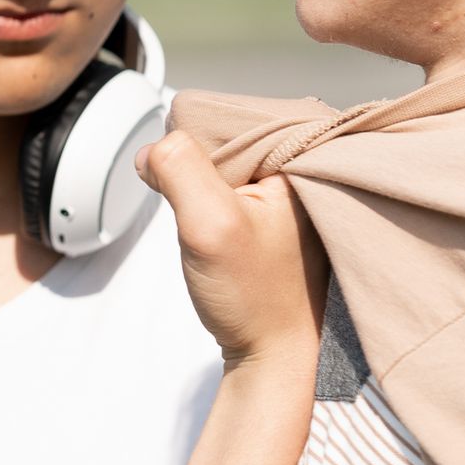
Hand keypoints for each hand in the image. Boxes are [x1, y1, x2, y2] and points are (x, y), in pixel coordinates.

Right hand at [142, 133, 322, 373]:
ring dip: (204, 180)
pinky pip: (233, 179)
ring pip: (228, 156)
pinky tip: (215, 223)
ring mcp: (295, 187)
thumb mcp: (210, 224)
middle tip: (203, 209)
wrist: (273, 353)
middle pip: (230, 130)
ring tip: (210, 219)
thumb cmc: (254, 297)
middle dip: (200, 161)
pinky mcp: (278, 208)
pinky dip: (212, 195)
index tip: (189, 182)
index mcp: (309, 154)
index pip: (234, 111)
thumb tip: (154, 147)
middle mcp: (310, 163)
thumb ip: (181, 169)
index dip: (196, 140)